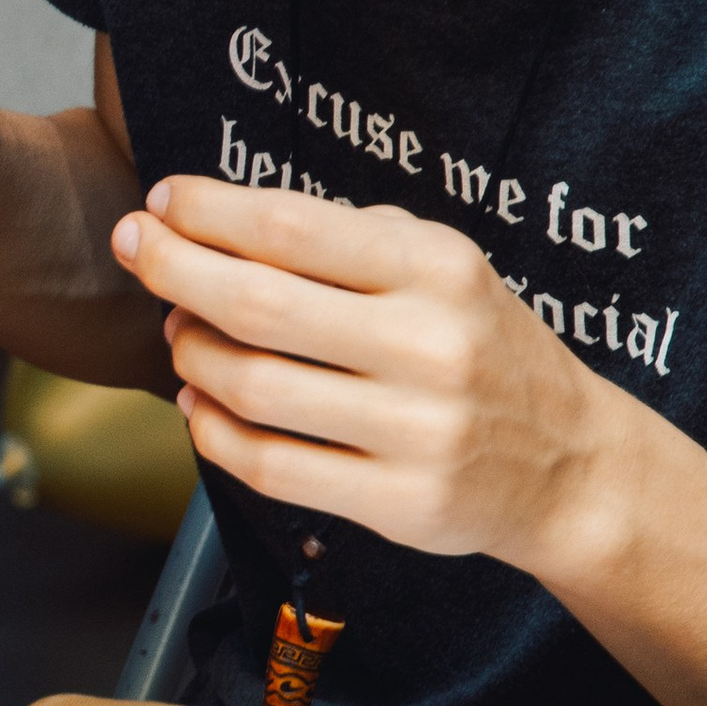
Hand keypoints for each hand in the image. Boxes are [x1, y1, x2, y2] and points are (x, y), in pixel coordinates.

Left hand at [112, 172, 624, 580]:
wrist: (571, 465)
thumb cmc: (482, 349)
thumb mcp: (445, 268)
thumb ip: (349, 240)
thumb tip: (223, 220)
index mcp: (438, 269)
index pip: (292, 227)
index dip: (207, 212)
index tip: (162, 202)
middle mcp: (430, 346)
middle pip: (256, 303)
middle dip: (174, 270)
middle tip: (135, 249)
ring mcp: (416, 431)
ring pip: (251, 387)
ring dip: (189, 353)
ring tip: (177, 332)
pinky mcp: (398, 502)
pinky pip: (269, 465)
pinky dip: (211, 431)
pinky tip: (198, 405)